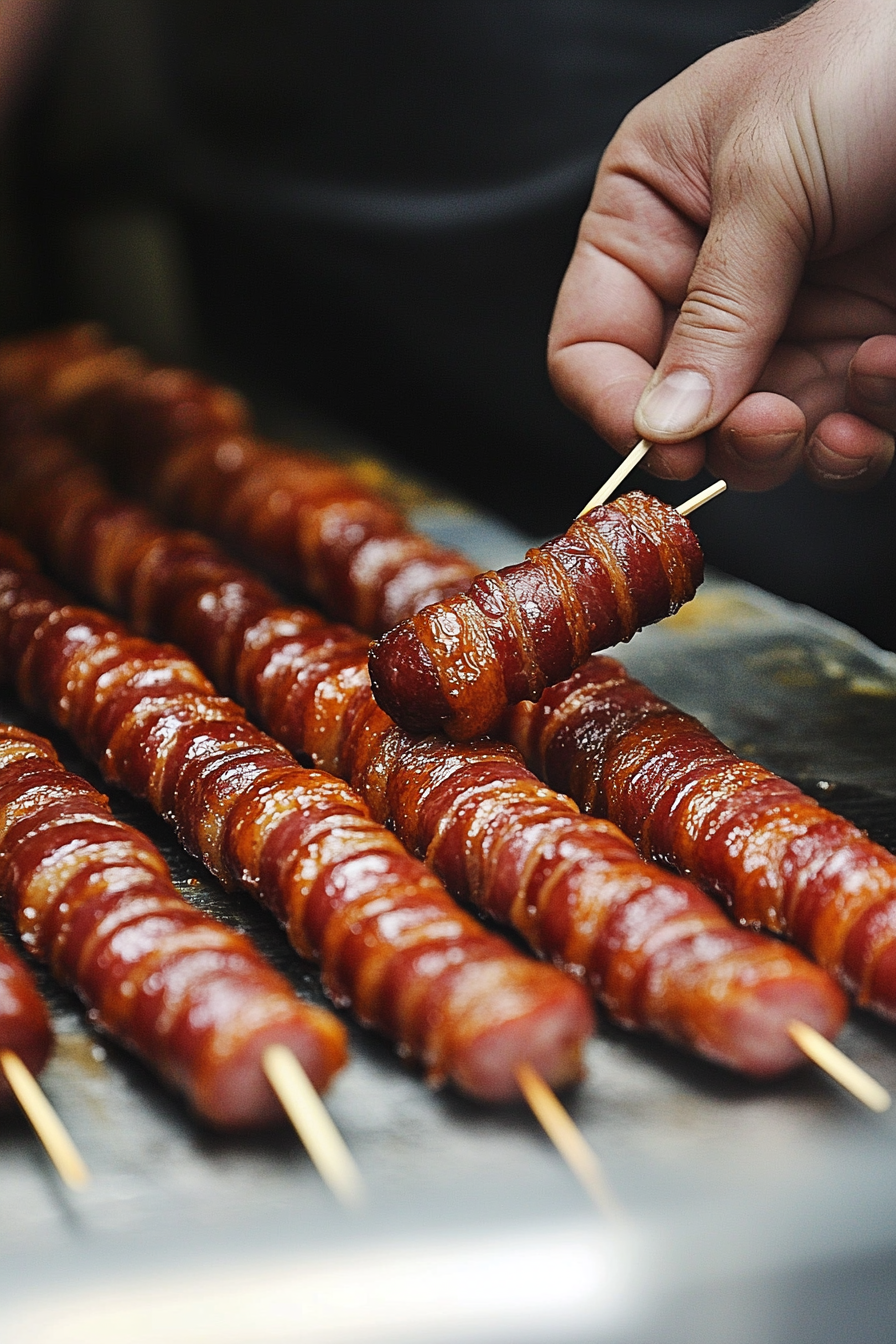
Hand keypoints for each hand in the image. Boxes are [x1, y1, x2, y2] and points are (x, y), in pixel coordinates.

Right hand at [548, 0, 895, 491]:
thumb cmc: (872, 57)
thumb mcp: (769, 174)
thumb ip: (717, 307)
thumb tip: (663, 423)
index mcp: (650, 218)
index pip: (591, 343)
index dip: (616, 405)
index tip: (665, 446)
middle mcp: (709, 282)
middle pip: (678, 413)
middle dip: (725, 436)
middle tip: (771, 425)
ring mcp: (789, 321)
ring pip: (760, 440)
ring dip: (801, 443)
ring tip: (851, 389)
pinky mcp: (861, 347)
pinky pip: (846, 430)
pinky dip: (868, 428)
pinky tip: (887, 369)